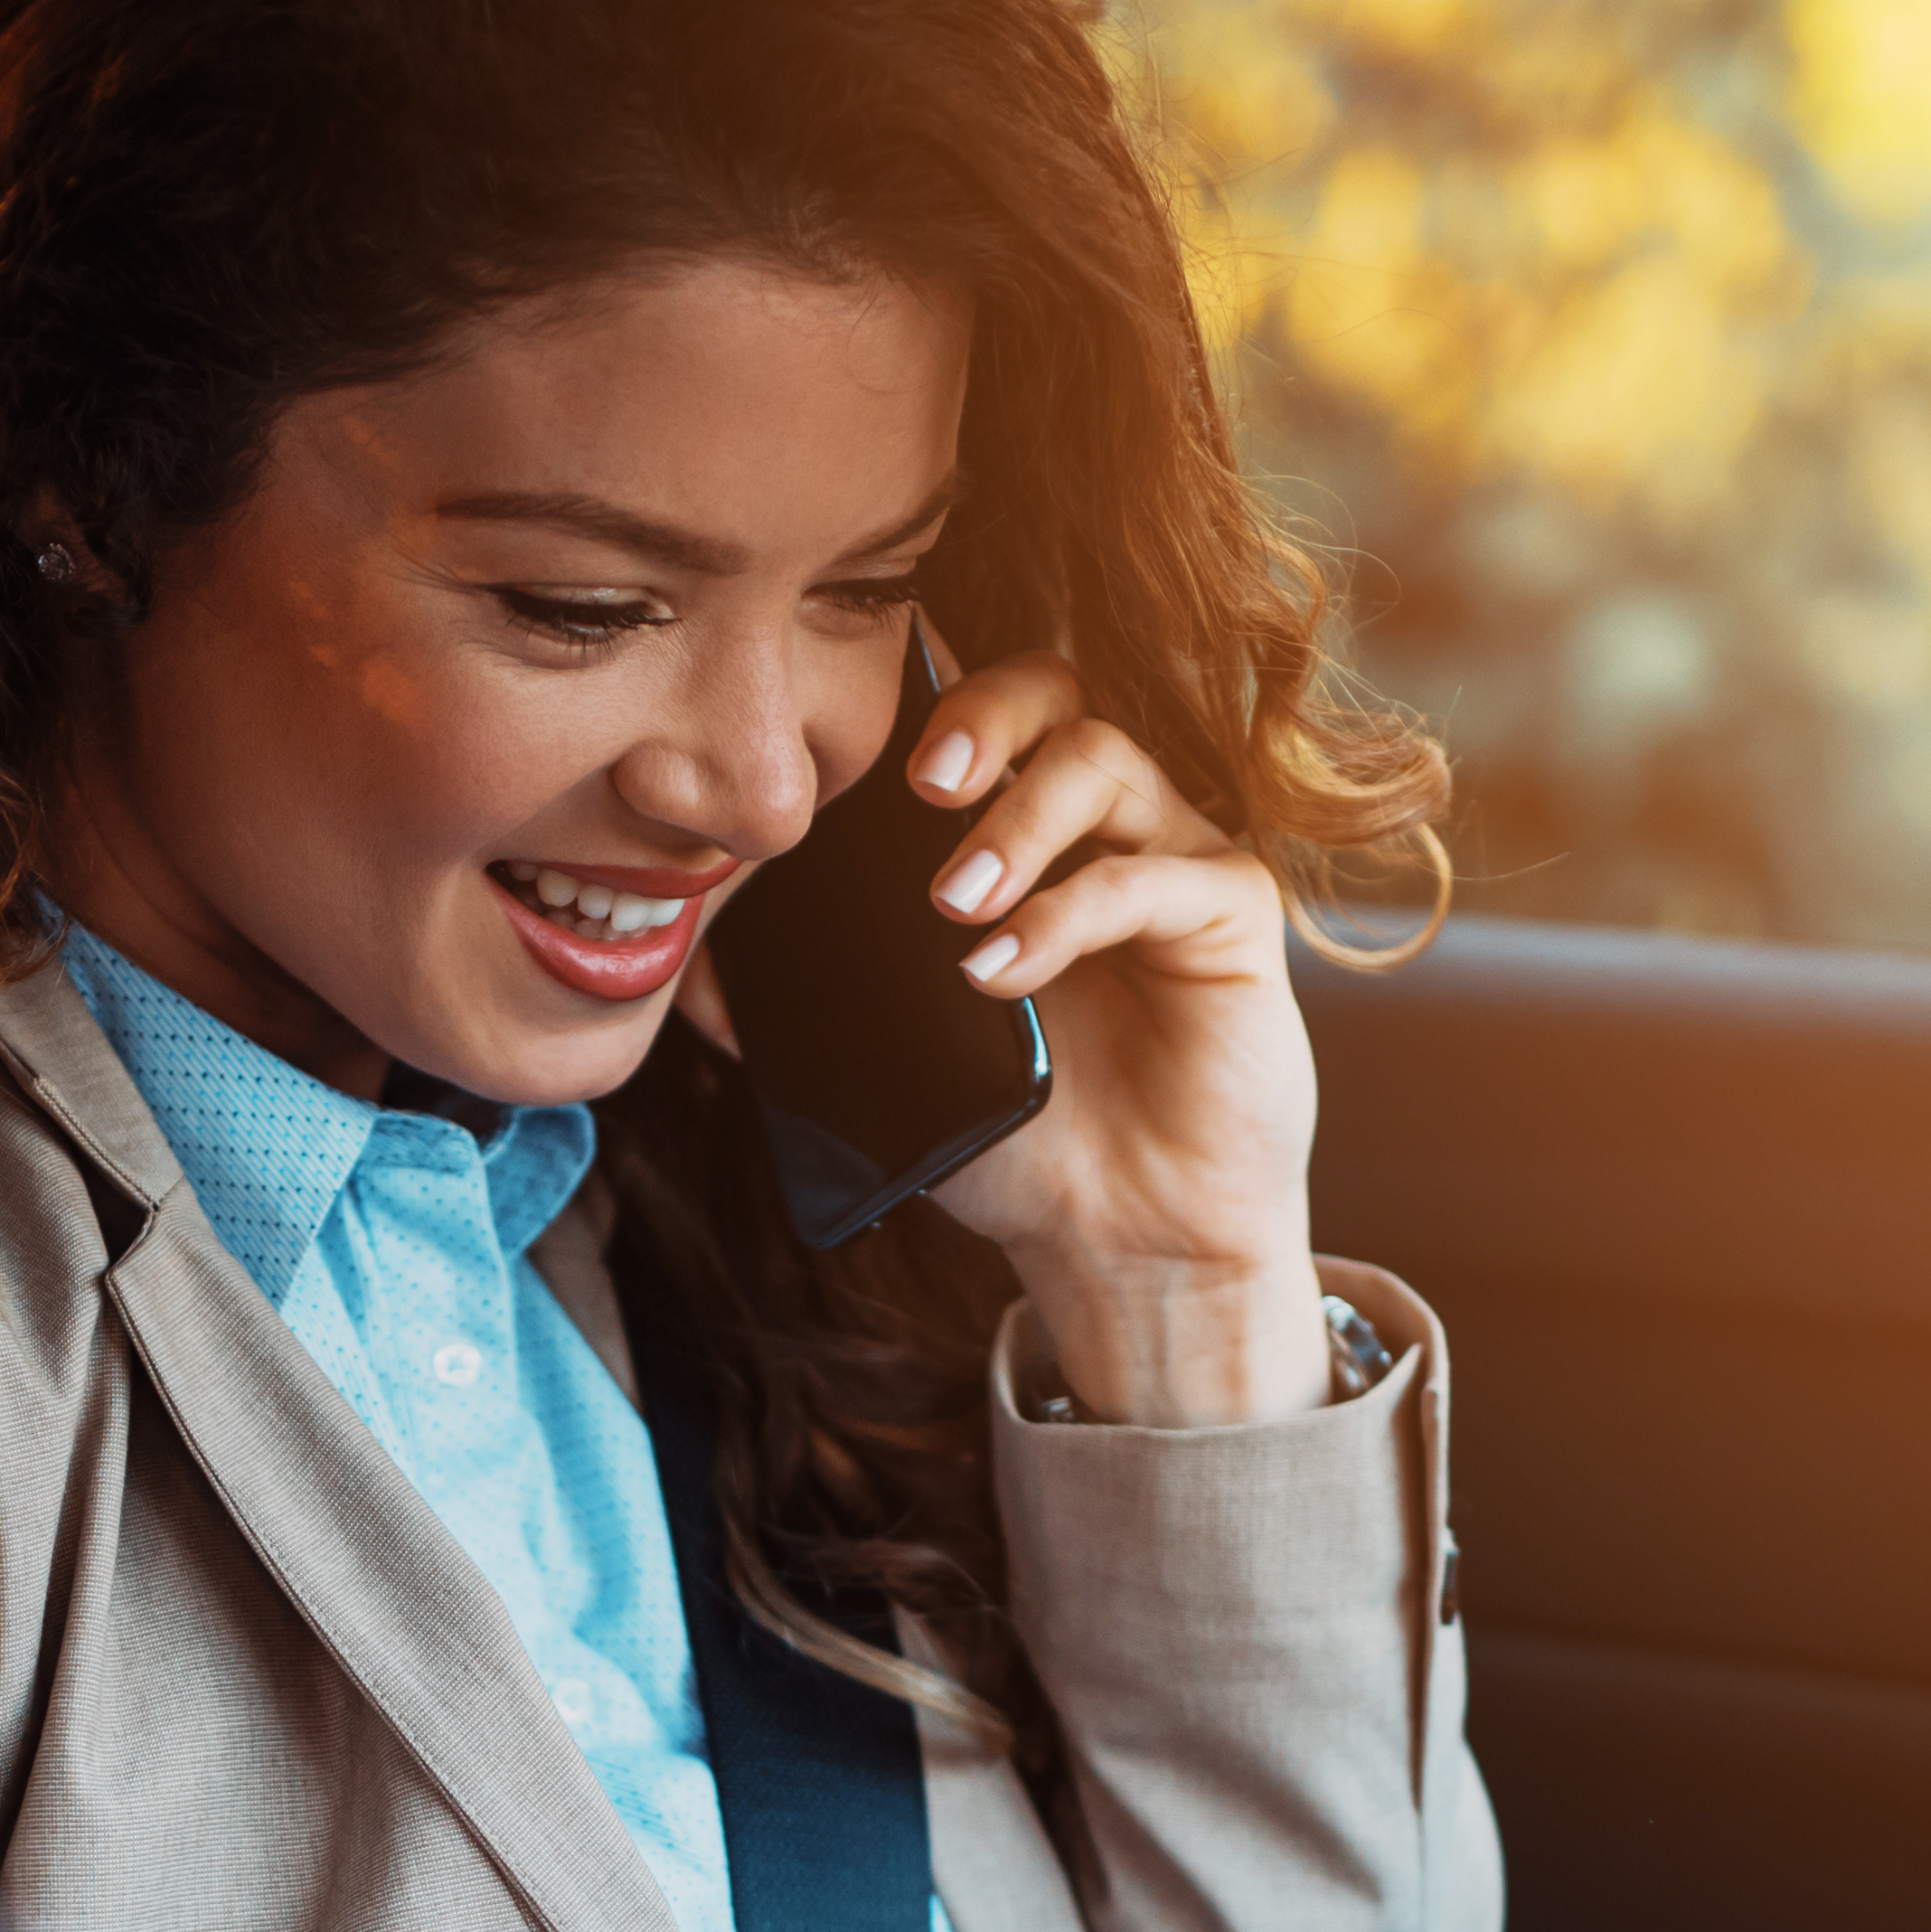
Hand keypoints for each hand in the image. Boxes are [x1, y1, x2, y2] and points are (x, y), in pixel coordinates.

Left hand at [880, 652, 1330, 1428]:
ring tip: (951, 906)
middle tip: (919, 786)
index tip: (844, 754)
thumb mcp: (893, 1066)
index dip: (915, 702)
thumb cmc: (1022, 1143)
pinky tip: (1001, 974)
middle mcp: (1098, 823)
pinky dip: (1062, 915)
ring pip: (1100, 757)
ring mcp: (1169, 855)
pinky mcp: (1231, 909)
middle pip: (1050, 688)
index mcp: (1016, 833)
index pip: (970, 716)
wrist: (1126, 1243)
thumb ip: (810, 1009)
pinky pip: (1148, 875)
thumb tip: (699, 980)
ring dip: (1013, 820)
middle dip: (976, 713)